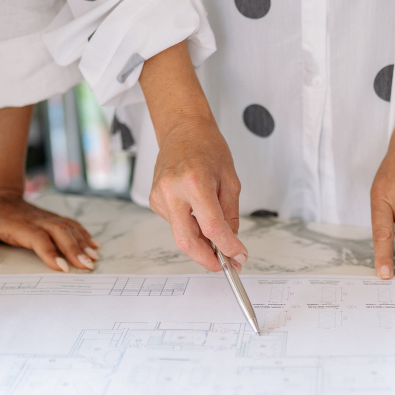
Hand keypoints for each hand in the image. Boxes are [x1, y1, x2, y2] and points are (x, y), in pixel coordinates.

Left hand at [0, 189, 98, 271]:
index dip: (50, 252)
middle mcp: (33, 218)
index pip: (37, 237)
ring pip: (68, 227)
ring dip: (82, 243)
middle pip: (59, 231)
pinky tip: (94, 246)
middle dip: (74, 249)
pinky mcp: (49, 217)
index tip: (62, 268)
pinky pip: (70, 224)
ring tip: (93, 259)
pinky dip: (83, 234)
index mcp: (14, 223)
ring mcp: (43, 216)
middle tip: (86, 267)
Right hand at [148, 115, 245, 271]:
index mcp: (195, 182)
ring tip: (215, 232)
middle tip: (225, 265)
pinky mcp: (154, 201)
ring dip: (201, 242)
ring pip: (181, 234)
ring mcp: (159, 196)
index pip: (212, 227)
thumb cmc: (207, 148)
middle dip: (207, 259)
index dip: (228, 247)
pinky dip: (190, 226)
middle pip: (187, 241)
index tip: (239, 256)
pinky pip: (175, 224)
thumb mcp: (230, 181)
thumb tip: (231, 243)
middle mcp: (172, 191)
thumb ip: (230, 215)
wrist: (182, 129)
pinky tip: (196, 210)